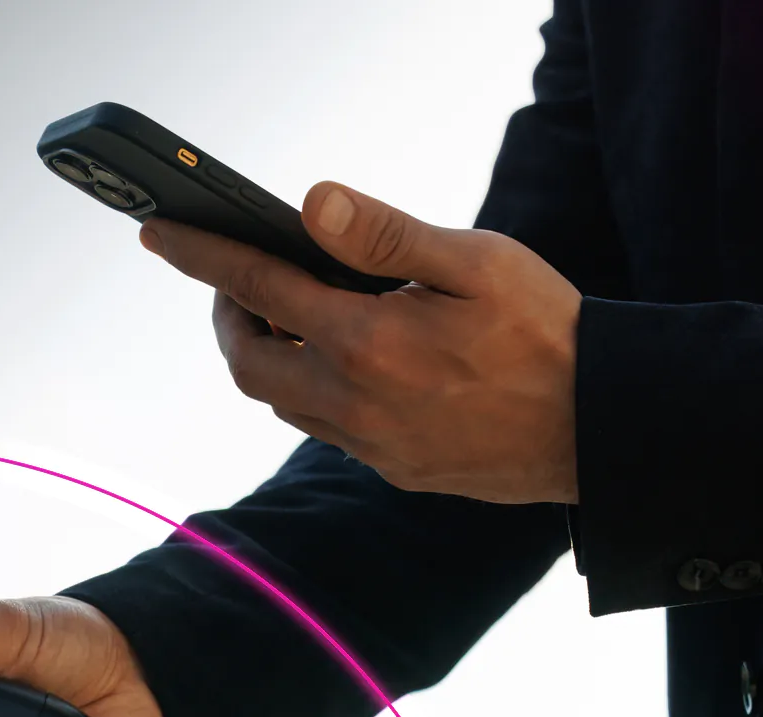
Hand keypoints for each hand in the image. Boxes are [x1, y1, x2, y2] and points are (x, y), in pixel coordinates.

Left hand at [139, 182, 582, 504]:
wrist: (602, 428)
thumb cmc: (548, 333)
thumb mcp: (476, 263)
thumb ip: (387, 236)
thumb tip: (310, 204)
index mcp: (366, 342)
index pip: (257, 287)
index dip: (203, 256)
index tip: (160, 233)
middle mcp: (353, 401)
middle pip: (248, 360)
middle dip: (229, 314)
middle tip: (241, 277)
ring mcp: (369, 443)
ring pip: (281, 400)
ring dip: (266, 354)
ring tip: (288, 310)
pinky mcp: (392, 466)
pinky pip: (323, 427)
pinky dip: (308, 387)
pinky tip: (343, 359)